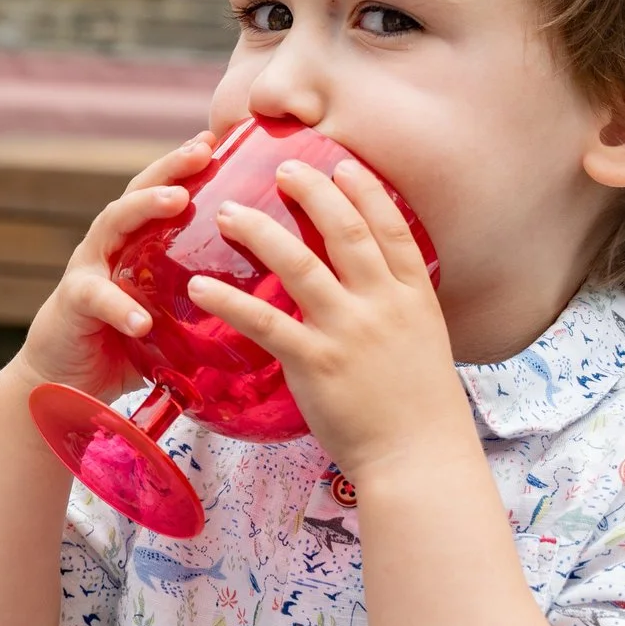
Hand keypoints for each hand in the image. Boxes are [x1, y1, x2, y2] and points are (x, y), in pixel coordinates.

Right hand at [10, 132, 212, 397]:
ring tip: (178, 200)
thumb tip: (266, 301)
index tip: (217, 140)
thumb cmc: (123, 345)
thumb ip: (198, 298)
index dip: (185, 165)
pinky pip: (97, 298)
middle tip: (202, 151)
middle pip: (137, 193)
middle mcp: (108, 244)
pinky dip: (120, 307)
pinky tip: (141, 320)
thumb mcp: (167, 314)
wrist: (62, 380)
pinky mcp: (72, 303)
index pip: (161, 193)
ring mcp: (87, 268)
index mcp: (133, 243)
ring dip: (144, 208)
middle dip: (170, 167)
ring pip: (112, 224)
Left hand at [186, 156, 470, 480]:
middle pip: (346, 231)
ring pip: (300, 265)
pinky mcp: (315, 363)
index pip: (392, 229)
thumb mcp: (424, 344)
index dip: (367, 192)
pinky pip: (264, 322)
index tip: (344, 165)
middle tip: (282, 167)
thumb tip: (376, 288)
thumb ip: (398, 311)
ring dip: (260, 233)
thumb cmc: (419, 410)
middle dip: (313, 192)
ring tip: (227, 213)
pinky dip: (230, 300)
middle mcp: (383, 305)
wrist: (420, 460)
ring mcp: (349, 332)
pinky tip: (200, 286)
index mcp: (414, 298)